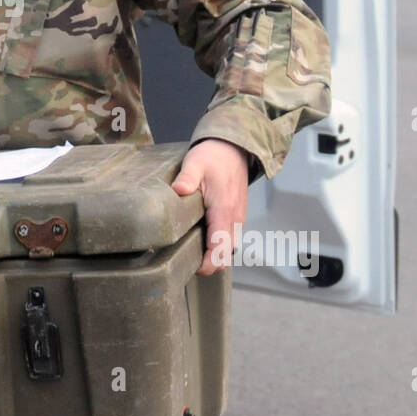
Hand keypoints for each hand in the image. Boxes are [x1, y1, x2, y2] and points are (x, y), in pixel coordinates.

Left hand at [170, 138, 248, 275]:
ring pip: (229, 248)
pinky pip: (230, 238)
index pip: (221, 248)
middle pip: (227, 254)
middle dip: (210, 264)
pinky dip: (219, 245)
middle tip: (186, 261)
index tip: (193, 267)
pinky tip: (201, 239)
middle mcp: (235, 218)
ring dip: (215, 255)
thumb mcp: (195, 163)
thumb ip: (186, 178)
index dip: (209, 264)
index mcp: (224, 210)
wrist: (234, 148)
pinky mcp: (237, 216)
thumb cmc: (214, 156)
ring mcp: (238, 218)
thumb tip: (178, 191)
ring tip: (191, 252)